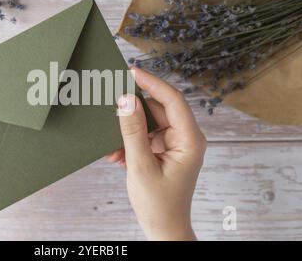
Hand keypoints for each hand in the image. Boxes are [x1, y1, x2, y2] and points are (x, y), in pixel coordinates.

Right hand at [107, 67, 205, 240]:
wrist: (163, 228)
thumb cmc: (159, 204)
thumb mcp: (140, 166)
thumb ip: (132, 131)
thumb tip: (126, 100)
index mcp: (189, 140)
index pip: (172, 100)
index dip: (152, 83)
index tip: (132, 72)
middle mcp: (185, 138)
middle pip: (158, 109)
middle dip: (133, 112)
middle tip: (111, 104)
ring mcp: (174, 144)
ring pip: (148, 123)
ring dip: (128, 132)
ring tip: (113, 146)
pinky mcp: (163, 150)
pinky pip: (144, 136)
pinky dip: (129, 143)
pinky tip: (117, 155)